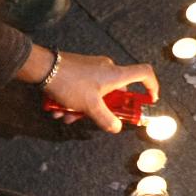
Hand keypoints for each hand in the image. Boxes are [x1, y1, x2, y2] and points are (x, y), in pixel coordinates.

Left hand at [39, 48, 158, 131]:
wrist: (43, 67)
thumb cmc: (71, 84)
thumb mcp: (90, 106)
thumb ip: (106, 119)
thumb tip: (116, 128)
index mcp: (116, 74)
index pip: (144, 73)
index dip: (152, 86)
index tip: (150, 100)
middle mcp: (107, 69)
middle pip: (116, 92)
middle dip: (102, 109)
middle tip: (89, 118)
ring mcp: (93, 69)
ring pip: (95, 93)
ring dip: (82, 108)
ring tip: (66, 115)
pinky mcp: (80, 70)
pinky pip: (84, 89)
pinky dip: (74, 101)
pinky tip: (59, 109)